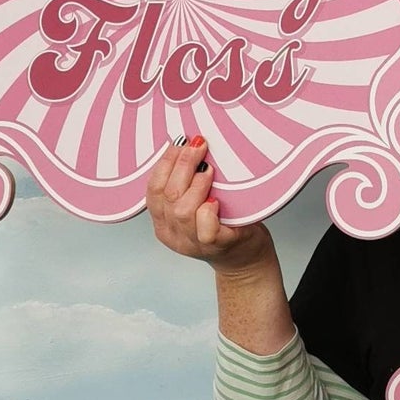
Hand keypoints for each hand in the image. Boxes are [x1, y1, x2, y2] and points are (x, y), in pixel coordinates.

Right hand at [145, 137, 270, 271]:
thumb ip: (187, 184)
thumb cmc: (224, 223)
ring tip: (210, 170)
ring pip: (182, 211)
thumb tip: (188, 143)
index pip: (153, 188)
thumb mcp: (198, 202)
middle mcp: (173, 233)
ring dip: (196, 184)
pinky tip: (216, 200)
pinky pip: (205, 229)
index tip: (180, 141)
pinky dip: (208, 211)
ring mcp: (193, 243)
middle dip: (182, 164)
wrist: (245, 258)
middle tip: (199, 145)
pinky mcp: (216, 246)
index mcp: (162, 221)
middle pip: (167, 195)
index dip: (165, 162)